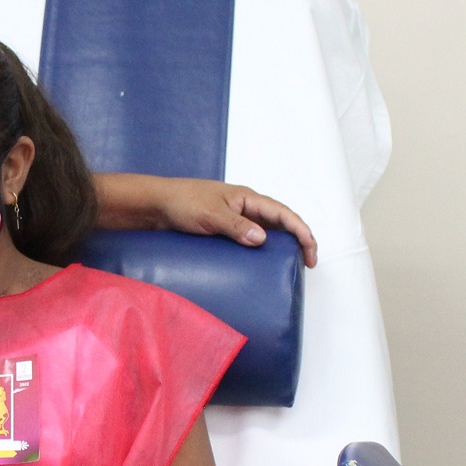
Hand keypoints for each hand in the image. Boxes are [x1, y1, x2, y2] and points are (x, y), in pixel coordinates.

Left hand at [153, 178, 316, 268]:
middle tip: (306, 264)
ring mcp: (236, 218)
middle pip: (281, 223)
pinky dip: (261, 250)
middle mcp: (246, 207)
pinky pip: (250, 239)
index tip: (310, 252)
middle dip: (298, 241)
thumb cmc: (182, 202)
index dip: (302, 232)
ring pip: (268, 232)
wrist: (156, 204)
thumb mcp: (210, 214)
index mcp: (248, 198)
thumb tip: (263, 239)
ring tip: (289, 267)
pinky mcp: (225, 230)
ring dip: (281, 246)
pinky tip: (261, 265)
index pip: (284, 214)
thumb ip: (236, 226)